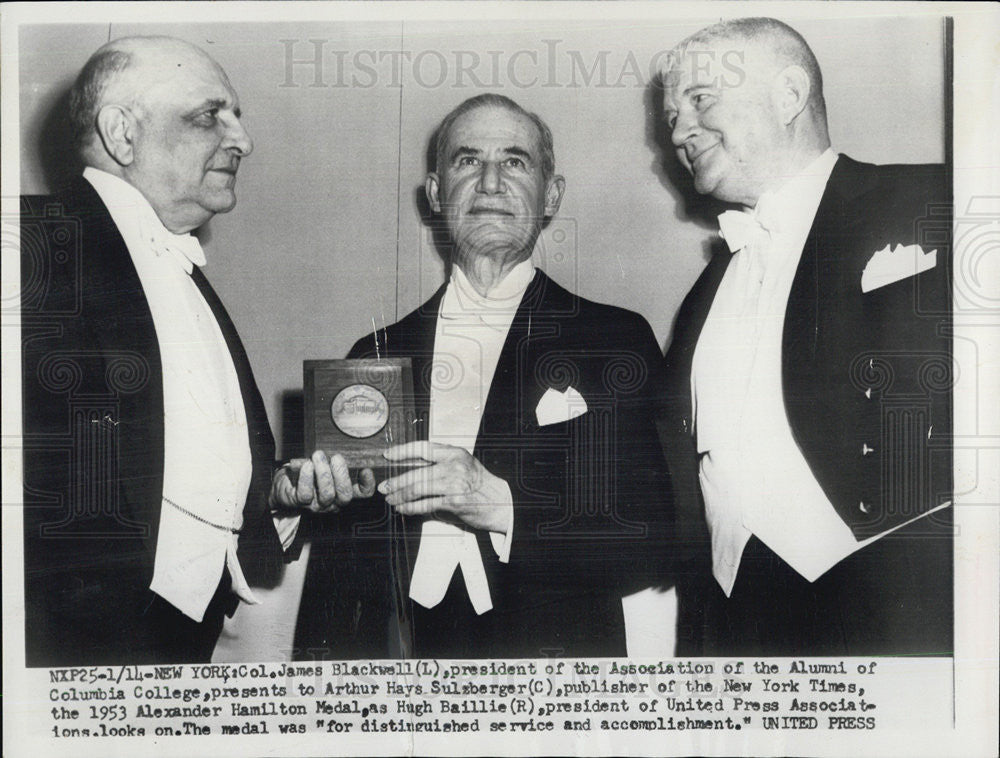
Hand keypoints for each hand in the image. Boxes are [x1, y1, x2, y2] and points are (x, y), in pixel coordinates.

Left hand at [270, 449, 375, 512]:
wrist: (283, 485)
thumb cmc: (308, 473)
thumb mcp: (325, 466)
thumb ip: (334, 461)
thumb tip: (343, 444)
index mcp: (342, 492)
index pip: (362, 494)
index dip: (367, 484)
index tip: (366, 469)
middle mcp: (333, 502)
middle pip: (345, 495)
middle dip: (341, 474)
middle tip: (337, 457)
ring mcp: (317, 505)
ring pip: (327, 494)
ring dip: (324, 473)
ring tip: (319, 456)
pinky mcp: (300, 502)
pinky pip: (306, 493)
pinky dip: (307, 478)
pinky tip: (307, 465)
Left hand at [378, 441, 511, 532]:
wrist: (502, 502)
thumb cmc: (481, 485)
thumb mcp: (463, 465)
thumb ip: (441, 463)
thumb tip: (410, 466)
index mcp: (455, 453)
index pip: (423, 447)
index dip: (402, 451)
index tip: (388, 455)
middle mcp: (454, 465)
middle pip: (417, 471)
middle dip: (397, 481)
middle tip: (385, 486)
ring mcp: (455, 483)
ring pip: (419, 488)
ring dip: (401, 495)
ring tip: (391, 499)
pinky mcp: (455, 501)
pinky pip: (426, 504)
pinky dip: (411, 507)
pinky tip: (404, 508)